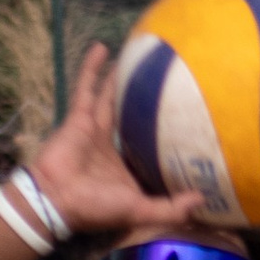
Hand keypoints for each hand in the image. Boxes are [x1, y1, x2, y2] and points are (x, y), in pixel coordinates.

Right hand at [25, 42, 202, 237]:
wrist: (55, 200)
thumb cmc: (96, 206)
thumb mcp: (140, 211)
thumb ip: (171, 208)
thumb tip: (203, 200)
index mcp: (124, 167)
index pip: (147, 148)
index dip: (161, 137)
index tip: (184, 121)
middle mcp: (111, 146)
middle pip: (130, 116)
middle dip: (142, 100)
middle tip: (161, 78)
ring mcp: (94, 129)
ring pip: (110, 97)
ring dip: (119, 77)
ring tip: (134, 57)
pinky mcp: (78, 117)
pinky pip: (87, 87)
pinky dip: (92, 68)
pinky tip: (102, 48)